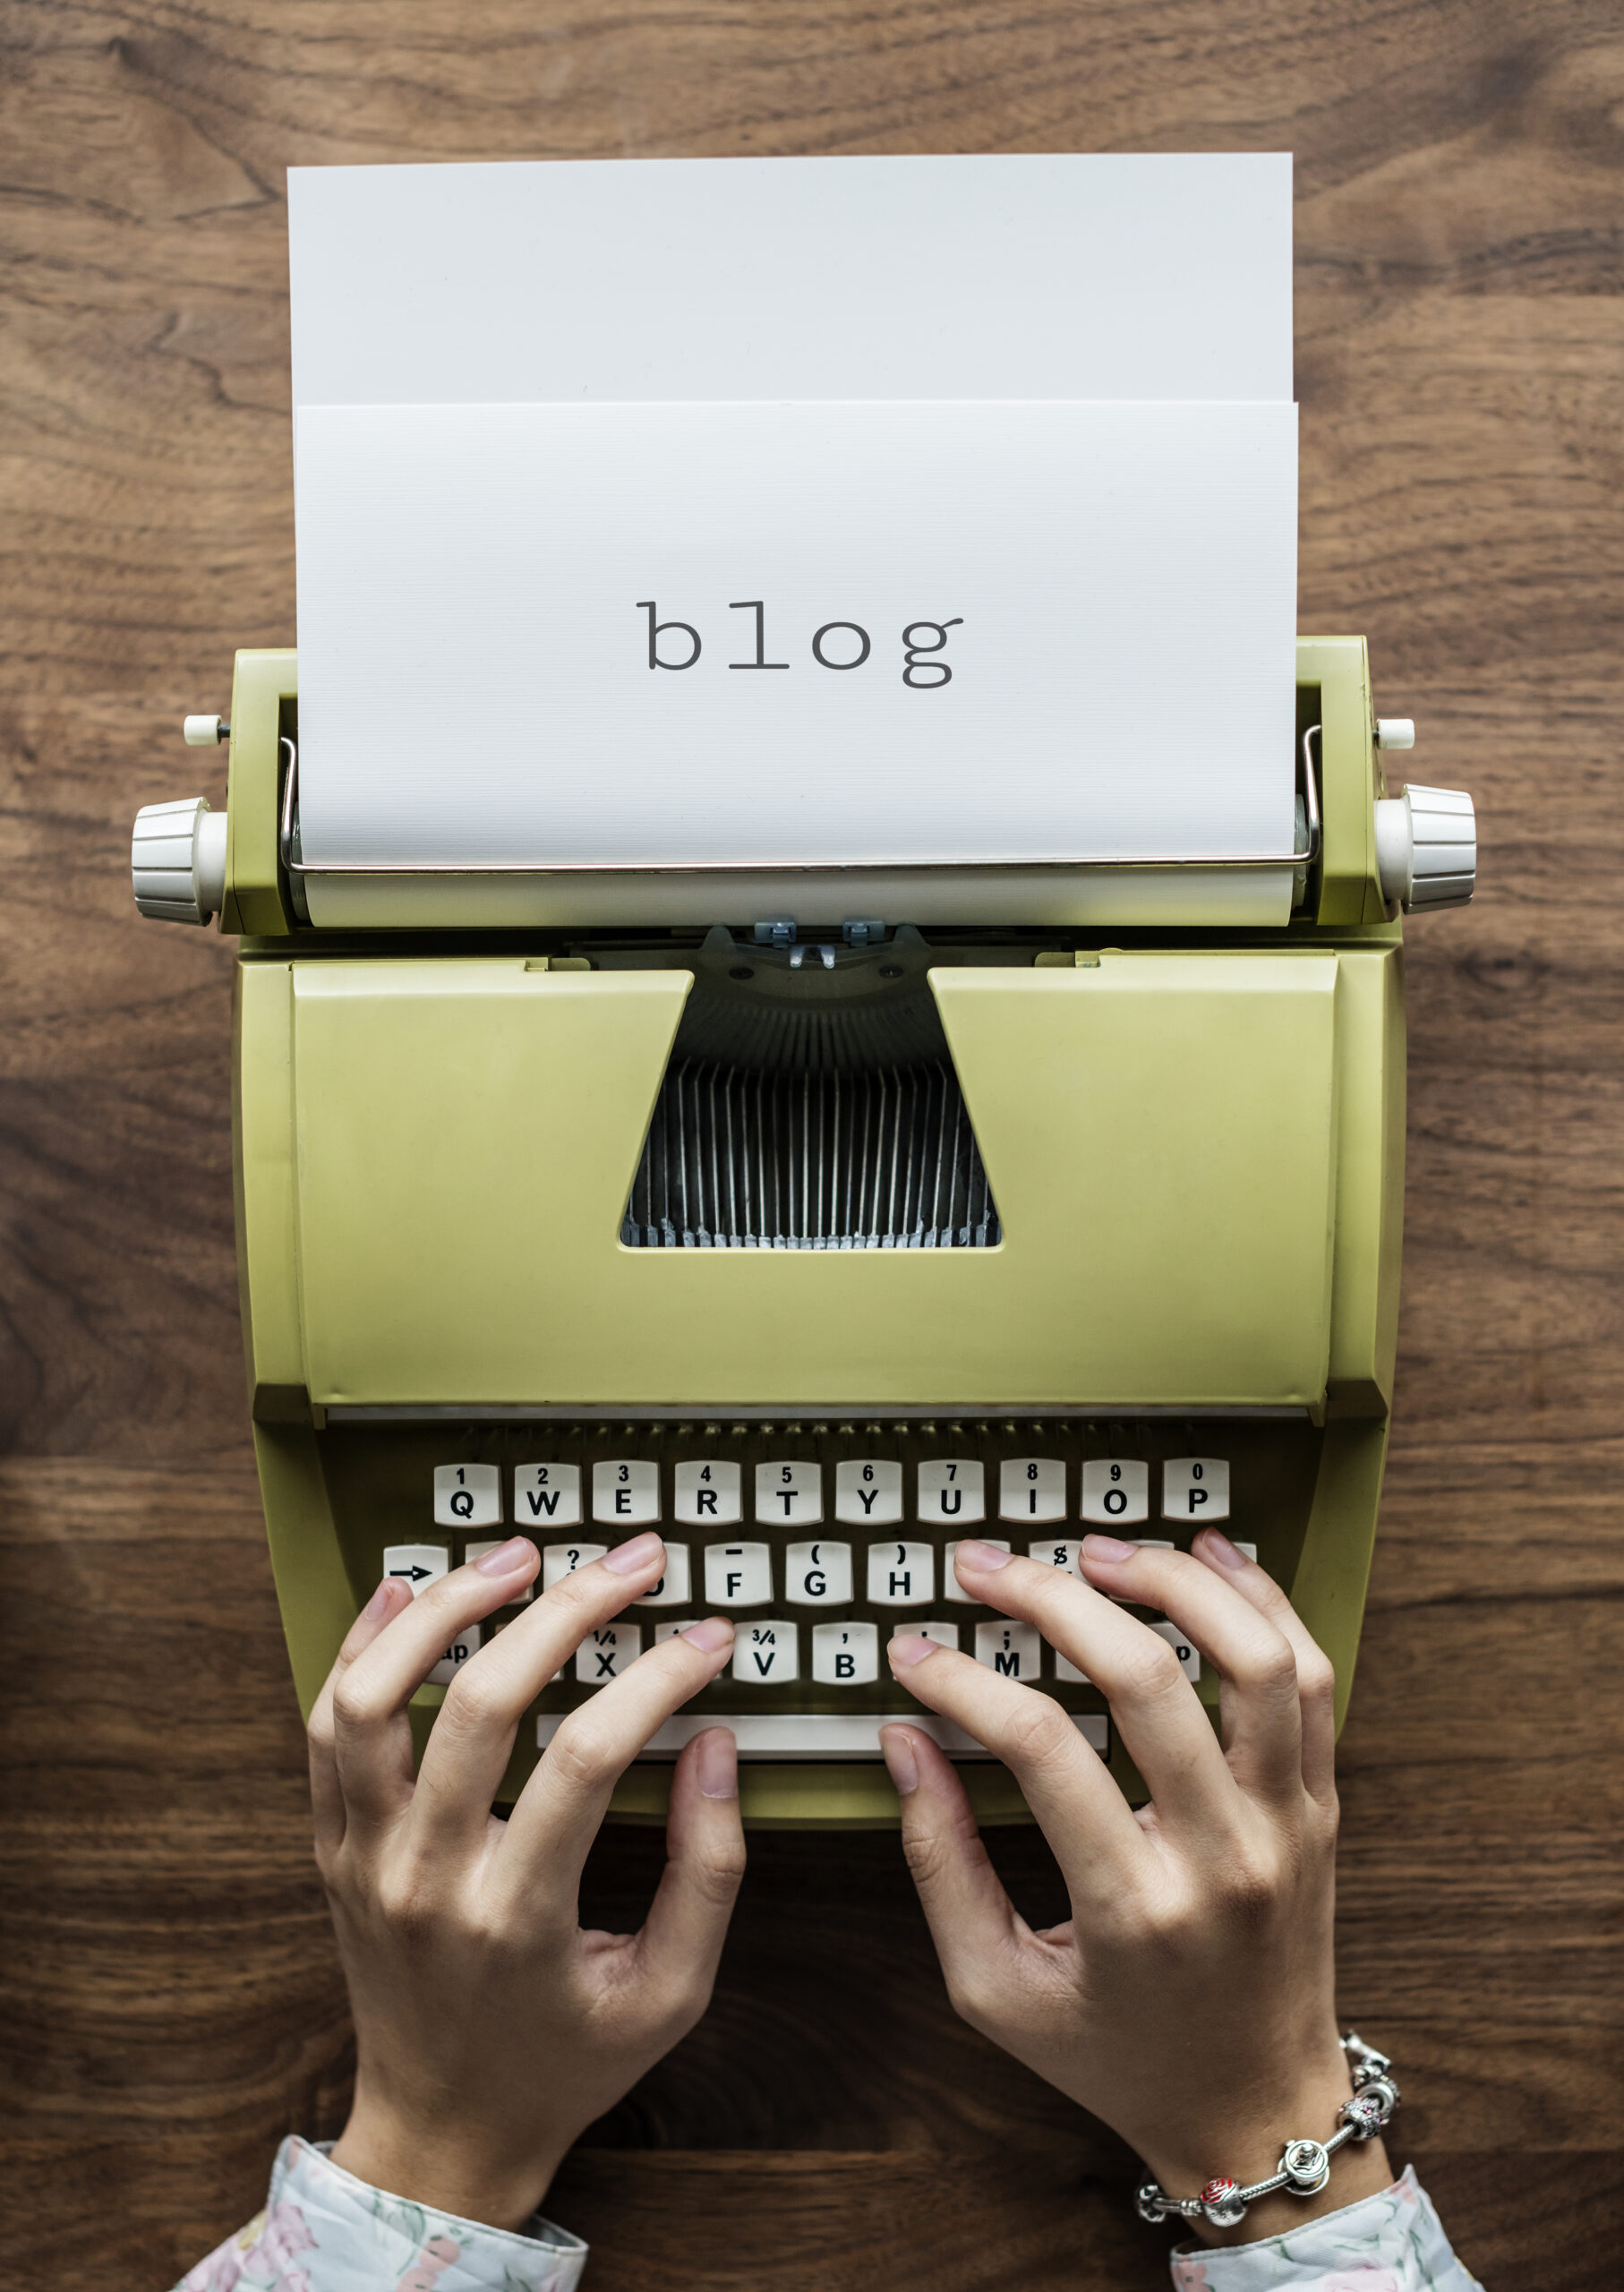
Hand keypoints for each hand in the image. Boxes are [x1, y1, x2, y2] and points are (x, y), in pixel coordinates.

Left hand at [308, 1531, 744, 2230]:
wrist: (442, 2133)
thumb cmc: (564, 2063)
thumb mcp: (670, 1994)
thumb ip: (709, 1871)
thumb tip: (714, 1744)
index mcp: (518, 1919)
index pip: (590, 1756)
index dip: (659, 1678)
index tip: (709, 1636)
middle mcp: (428, 1880)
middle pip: (484, 1703)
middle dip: (569, 1610)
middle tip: (631, 1561)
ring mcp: (366, 1859)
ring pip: (376, 1699)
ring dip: (445, 1610)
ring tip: (516, 1555)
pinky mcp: (334, 1847)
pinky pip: (327, 1727)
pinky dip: (363, 1647)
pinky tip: (410, 1589)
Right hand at [879, 1528, 1389, 2244]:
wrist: (1258, 2114)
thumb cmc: (1119, 2058)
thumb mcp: (996, 1990)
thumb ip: (942, 1862)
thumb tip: (904, 1742)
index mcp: (1134, 1909)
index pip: (1040, 1747)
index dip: (963, 1680)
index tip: (915, 1652)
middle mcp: (1223, 1857)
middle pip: (1145, 1678)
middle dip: (1051, 1598)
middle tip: (987, 1566)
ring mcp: (1287, 1826)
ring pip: (1253, 1659)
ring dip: (1173, 1581)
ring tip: (1099, 1551)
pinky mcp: (1321, 1807)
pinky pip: (1312, 1680)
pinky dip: (1264, 1604)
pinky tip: (1210, 1558)